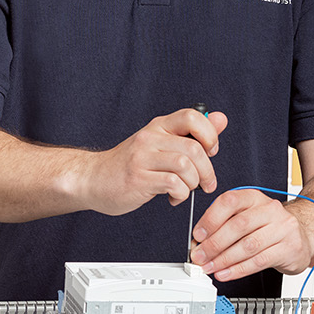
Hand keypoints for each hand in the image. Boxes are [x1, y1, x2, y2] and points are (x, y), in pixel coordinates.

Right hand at [73, 109, 228, 215]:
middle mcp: (150, 138)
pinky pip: (173, 183)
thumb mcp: (161, 143)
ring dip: (193, 184)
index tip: (211, 151)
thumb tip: (221, 119)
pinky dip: (181, 194)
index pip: (192, 116)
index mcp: (158, 126)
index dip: (209, 134)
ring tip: (186, 190)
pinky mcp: (138, 178)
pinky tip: (173, 197)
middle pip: (194, 148)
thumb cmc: (129, 165)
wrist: (92, 179)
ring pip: (186, 166)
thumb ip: (192, 133)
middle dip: (207, 170)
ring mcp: (142, 158)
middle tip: (207, 183)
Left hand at [190, 189, 313, 280]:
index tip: (197, 235)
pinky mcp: (289, 248)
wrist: (302, 235)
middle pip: (238, 225)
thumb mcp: (248, 217)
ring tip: (210, 267)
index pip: (229, 202)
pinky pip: (259, 261)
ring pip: (248, 245)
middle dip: (214, 244)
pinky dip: (238, 269)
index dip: (210, 219)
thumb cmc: (269, 227)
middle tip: (200, 257)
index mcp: (254, 197)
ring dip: (224, 259)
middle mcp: (270, 210)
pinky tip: (226, 273)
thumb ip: (224, 226)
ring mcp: (282, 228)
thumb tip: (199, 242)